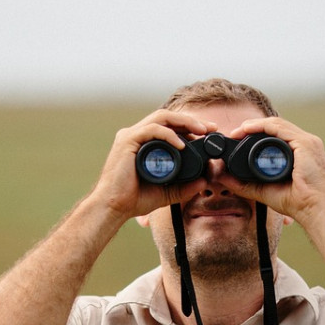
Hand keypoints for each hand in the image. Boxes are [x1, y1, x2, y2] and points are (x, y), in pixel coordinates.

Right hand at [91, 109, 217, 219]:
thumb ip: (184, 187)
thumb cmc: (133, 199)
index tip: (209, 133)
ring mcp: (131, 136)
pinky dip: (169, 134)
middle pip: (168, 117)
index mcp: (145, 143)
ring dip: (184, 121)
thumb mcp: (166, 192)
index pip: (170, 126)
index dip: (190, 126)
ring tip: (201, 130)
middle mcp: (137, 135)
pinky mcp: (127, 141)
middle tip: (211, 128)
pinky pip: (152, 129)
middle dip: (191, 120)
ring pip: (161, 117)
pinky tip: (182, 144)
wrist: (113, 207)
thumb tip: (204, 181)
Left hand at [226, 117, 324, 226]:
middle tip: (234, 134)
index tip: (237, 140)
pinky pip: (279, 128)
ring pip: (276, 124)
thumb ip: (244, 183)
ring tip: (237, 131)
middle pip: (275, 128)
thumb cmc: (297, 202)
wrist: (314, 209)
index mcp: (300, 152)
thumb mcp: (264, 189)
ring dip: (254, 125)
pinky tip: (247, 129)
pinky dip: (261, 126)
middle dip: (253, 128)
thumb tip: (222, 177)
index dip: (255, 134)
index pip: (276, 135)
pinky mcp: (305, 143)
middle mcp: (305, 143)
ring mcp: (307, 142)